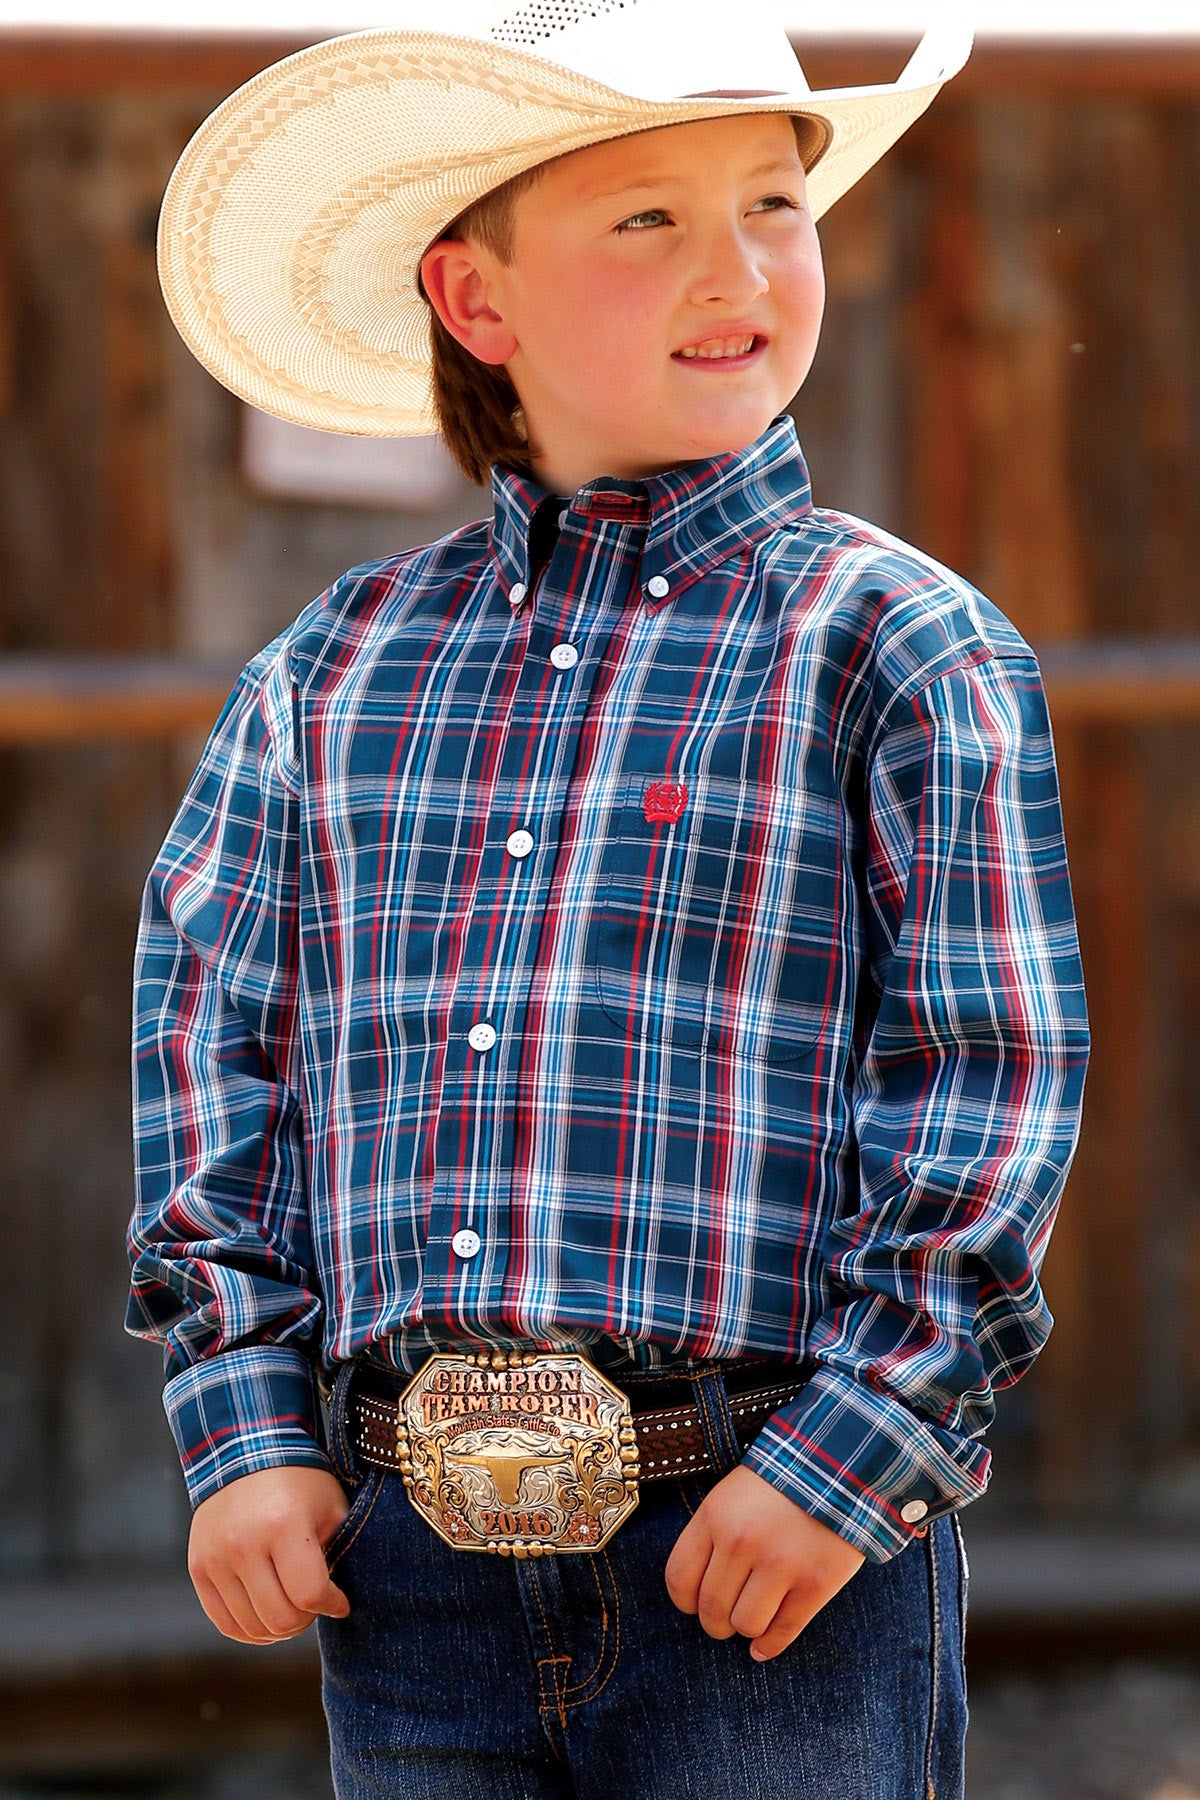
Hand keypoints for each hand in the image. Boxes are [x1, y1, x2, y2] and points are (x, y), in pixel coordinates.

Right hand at [188, 1465, 352, 1644]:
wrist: (245, 1452)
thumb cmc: (299, 1482)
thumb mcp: (331, 1508)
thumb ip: (338, 1553)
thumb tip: (340, 1602)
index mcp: (283, 1526)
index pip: (309, 1594)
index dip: (332, 1605)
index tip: (339, 1601)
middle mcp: (244, 1545)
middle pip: (280, 1619)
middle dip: (306, 1619)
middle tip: (314, 1604)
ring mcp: (216, 1558)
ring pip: (253, 1628)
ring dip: (279, 1628)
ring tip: (292, 1606)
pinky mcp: (198, 1567)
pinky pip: (225, 1622)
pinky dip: (250, 1630)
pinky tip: (267, 1617)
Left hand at [664, 1464, 864, 1661]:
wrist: (839, 1465)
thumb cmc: (779, 1483)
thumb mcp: (732, 1494)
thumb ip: (712, 1537)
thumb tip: (696, 1596)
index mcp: (716, 1516)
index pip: (679, 1579)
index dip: (686, 1601)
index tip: (696, 1604)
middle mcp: (743, 1542)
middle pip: (712, 1609)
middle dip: (715, 1622)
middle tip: (725, 1619)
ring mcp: (780, 1564)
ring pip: (746, 1625)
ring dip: (746, 1629)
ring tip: (752, 1618)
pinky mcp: (815, 1583)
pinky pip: (783, 1632)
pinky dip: (769, 1646)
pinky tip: (763, 1647)